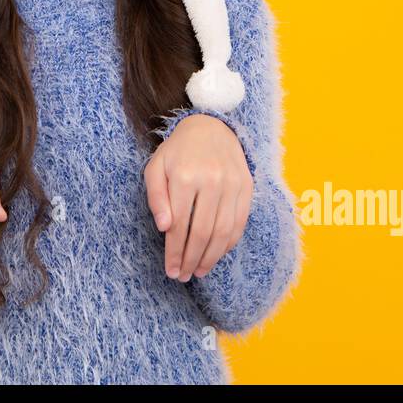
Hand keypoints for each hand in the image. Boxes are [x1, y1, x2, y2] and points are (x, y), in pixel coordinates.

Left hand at [144, 114, 252, 281]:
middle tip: (183, 276)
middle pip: (202, 232)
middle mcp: (211, 180)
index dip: (175, 252)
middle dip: (191, 259)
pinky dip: (228, 244)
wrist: (210, 126)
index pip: (179, 224)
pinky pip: (239, 223)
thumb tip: (165, 228)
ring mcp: (232, 184)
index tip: (171, 270)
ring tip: (199, 271)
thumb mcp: (156, 167)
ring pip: (223, 231)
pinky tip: (216, 255)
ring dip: (211, 257)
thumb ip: (156, 198)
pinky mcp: (246, 187)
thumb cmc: (177, 151)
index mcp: (184, 175)